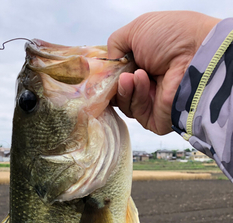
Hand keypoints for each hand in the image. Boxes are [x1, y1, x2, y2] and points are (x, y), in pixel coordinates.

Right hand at [107, 11, 219, 134]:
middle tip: (115, 74)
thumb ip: (115, 45)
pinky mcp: (155, 119)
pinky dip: (135, 95)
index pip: (119, 74)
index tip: (101, 71)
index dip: (108, 74)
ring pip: (124, 103)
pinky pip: (135, 112)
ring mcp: (152, 102)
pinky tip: (142, 80)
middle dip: (113, 83)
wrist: (196, 54)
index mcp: (145, 63)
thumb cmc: (171, 36)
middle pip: (117, 92)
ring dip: (124, 88)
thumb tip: (108, 64)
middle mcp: (148, 83)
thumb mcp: (136, 30)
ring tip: (132, 75)